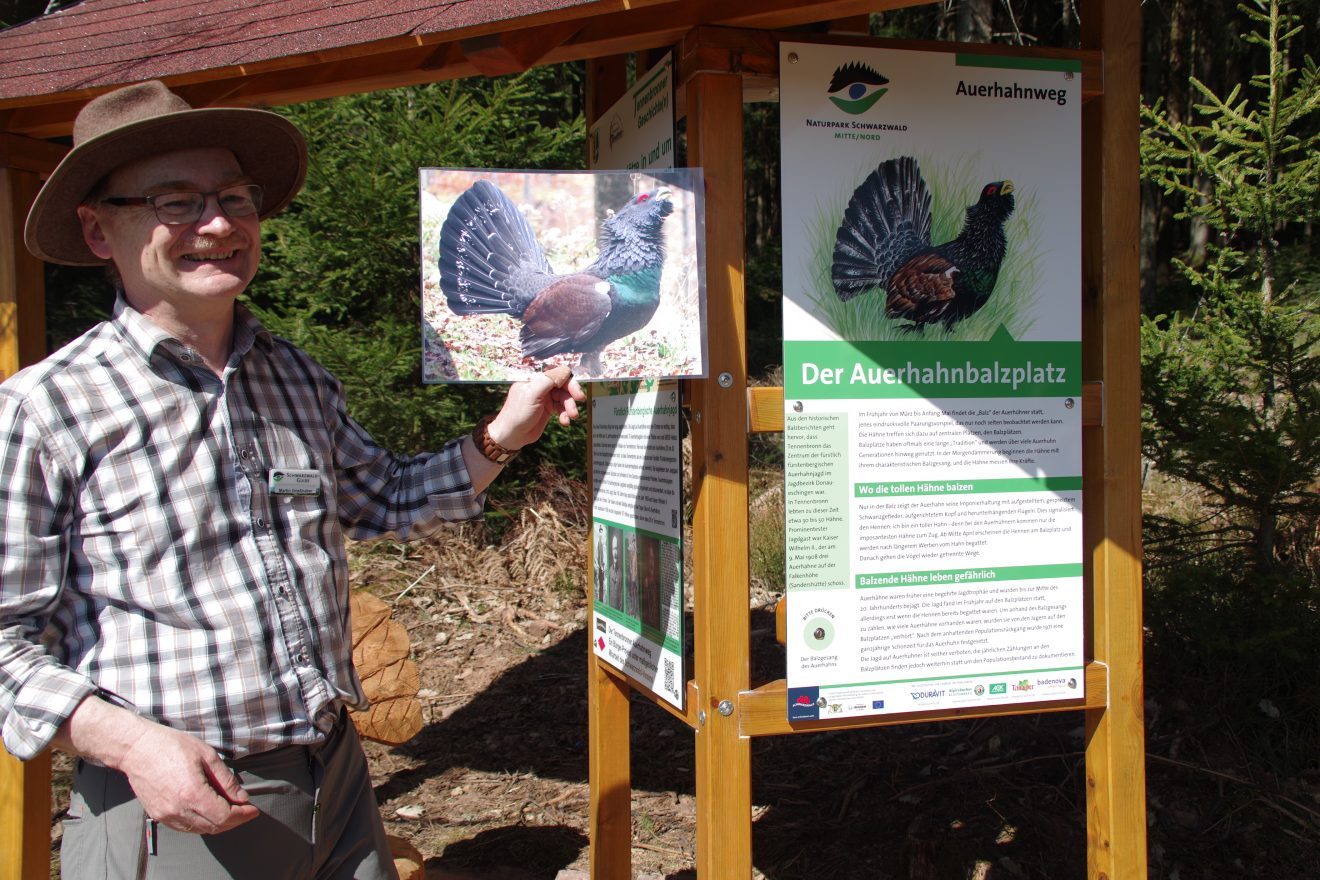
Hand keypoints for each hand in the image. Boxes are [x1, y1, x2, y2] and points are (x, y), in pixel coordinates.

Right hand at [118, 719, 259, 834]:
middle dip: (234, 821)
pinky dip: (201, 823)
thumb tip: (242, 798)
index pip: (225, 816)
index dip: (242, 815)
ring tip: (230, 810)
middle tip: (245, 810)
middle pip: (214, 827)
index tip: (253, 810)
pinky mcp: (158, 816)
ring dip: (218, 824)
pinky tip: (209, 811)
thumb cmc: (171, 746)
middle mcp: (178, 810)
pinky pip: (185, 827)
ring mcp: (166, 815)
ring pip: (200, 829)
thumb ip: (226, 780)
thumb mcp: (207, 756)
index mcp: (192, 793)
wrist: (137, 749)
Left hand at [487, 365, 585, 450]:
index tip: (575, 391)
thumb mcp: (532, 394)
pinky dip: (565, 415)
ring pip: (564, 397)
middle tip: (580, 399)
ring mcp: (545, 397)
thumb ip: (548, 380)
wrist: (512, 436)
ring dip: (570, 406)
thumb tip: (565, 371)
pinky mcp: (548, 409)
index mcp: (534, 378)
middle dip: (572, 393)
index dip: (568, 380)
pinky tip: (565, 422)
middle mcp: (541, 386)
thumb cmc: (518, 413)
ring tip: (572, 417)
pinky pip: (562, 408)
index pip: (556, 373)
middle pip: (563, 384)